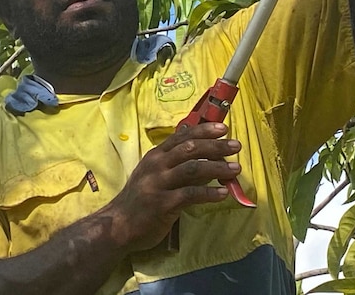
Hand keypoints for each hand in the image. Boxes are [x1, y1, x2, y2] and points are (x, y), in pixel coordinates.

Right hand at [102, 122, 241, 252]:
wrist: (118, 225)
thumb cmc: (140, 200)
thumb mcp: (155, 176)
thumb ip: (178, 165)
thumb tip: (208, 156)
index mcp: (156, 156)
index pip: (182, 136)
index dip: (203, 130)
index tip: (222, 128)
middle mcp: (157, 165)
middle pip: (190, 148)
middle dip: (216, 145)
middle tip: (236, 145)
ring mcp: (159, 183)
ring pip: (193, 168)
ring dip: (217, 168)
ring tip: (236, 169)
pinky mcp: (163, 203)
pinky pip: (190, 195)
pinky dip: (208, 193)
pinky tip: (222, 194)